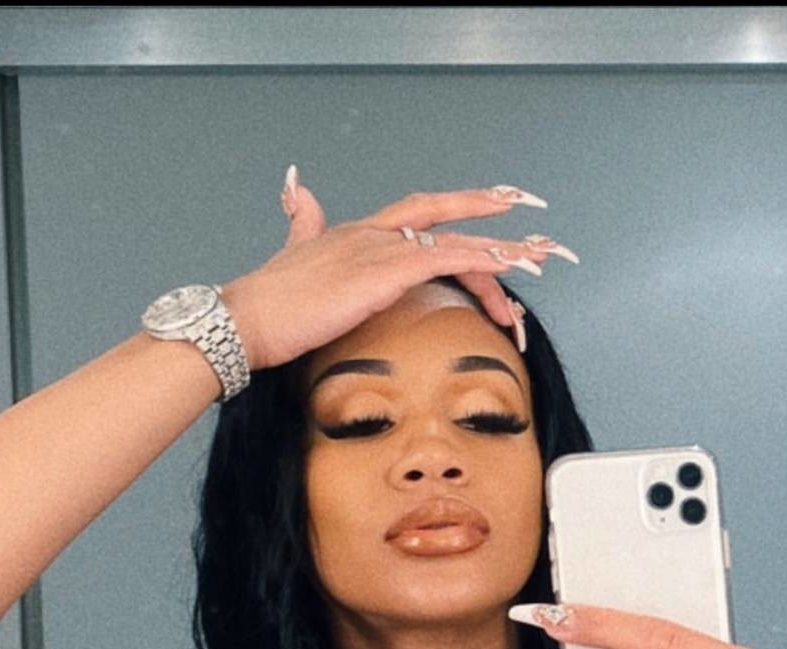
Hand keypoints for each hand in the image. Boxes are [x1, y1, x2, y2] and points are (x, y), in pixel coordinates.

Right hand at [221, 178, 551, 371]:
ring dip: (500, 251)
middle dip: (490, 217)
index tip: (492, 209)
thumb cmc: (268, 306)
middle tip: (532, 231)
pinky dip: (482, 262)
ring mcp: (379, 250)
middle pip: (442, 217)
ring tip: (538, 258)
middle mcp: (372, 234)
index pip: (417, 214)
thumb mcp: (293, 258)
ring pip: (454, 242)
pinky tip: (507, 268)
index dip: (456, 209)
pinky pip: (445, 260)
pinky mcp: (382, 273)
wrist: (248, 320)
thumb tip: (298, 190)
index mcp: (357, 234)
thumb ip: (302, 224)